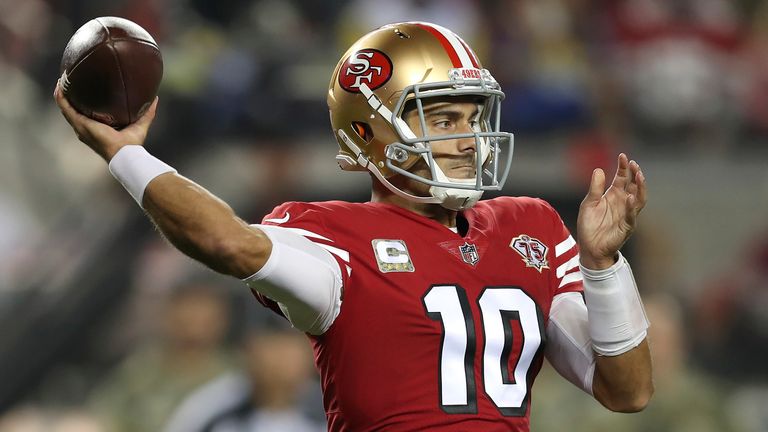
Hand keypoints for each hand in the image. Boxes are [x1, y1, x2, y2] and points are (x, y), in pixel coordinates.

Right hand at [53, 77, 157, 160]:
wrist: (125, 153)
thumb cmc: (132, 144)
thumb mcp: (140, 123)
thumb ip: (147, 112)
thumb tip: (155, 98)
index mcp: (97, 129)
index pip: (86, 115)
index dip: (82, 103)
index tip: (82, 89)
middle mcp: (86, 128)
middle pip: (73, 110)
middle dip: (69, 97)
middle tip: (69, 81)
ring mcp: (81, 127)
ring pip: (66, 108)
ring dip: (62, 94)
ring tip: (62, 81)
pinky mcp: (80, 124)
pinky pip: (66, 108)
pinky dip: (61, 98)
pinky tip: (59, 87)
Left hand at [577, 153, 646, 268]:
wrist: (590, 247)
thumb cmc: (590, 225)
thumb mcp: (589, 204)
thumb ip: (595, 188)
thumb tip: (599, 169)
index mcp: (613, 195)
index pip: (622, 178)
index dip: (623, 167)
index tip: (623, 156)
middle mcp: (623, 202)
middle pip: (633, 185)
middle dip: (635, 174)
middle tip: (634, 164)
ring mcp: (627, 214)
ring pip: (638, 199)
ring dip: (640, 187)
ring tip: (639, 176)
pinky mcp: (627, 226)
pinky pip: (631, 216)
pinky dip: (631, 207)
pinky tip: (629, 197)